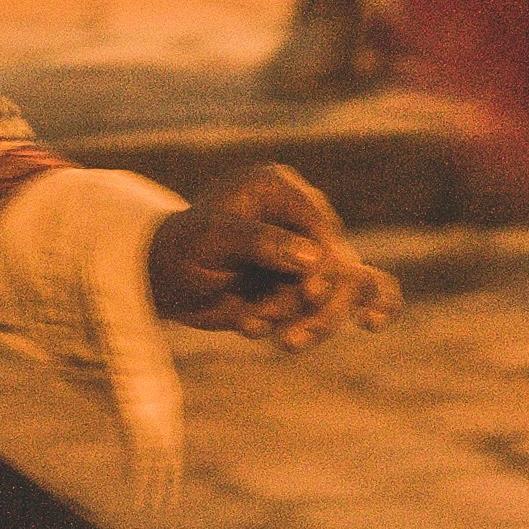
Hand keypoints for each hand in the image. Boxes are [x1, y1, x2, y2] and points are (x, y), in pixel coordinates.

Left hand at [146, 163, 400, 346]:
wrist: (165, 279)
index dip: (322, 264)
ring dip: (314, 321)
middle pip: (342, 260)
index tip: (307, 292)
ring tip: (272, 337)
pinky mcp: (306, 284)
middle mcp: (301, 217)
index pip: (320, 226)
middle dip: (323, 305)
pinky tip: (363, 325)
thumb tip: (313, 258)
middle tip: (293, 339)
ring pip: (347, 287)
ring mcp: (307, 252)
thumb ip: (257, 242)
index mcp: (279, 189)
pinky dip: (327, 320)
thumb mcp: (209, 238)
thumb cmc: (181, 247)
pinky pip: (338, 302)